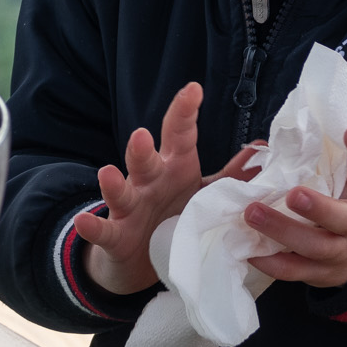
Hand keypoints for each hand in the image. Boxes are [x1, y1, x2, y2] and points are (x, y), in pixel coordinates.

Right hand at [72, 85, 252, 293]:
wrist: (140, 257)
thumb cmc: (175, 215)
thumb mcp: (203, 192)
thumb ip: (230, 175)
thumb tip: (263, 151)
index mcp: (175, 168)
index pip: (179, 136)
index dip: (183, 112)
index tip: (193, 90)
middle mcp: (149, 182)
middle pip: (145, 161)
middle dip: (142, 149)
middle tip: (143, 135)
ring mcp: (129, 208)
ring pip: (122, 192)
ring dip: (115, 184)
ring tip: (109, 172)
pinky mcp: (116, 236)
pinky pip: (104, 231)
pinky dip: (93, 227)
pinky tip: (82, 221)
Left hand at [243, 123, 346, 287]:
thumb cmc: (344, 203)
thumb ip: (327, 154)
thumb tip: (284, 132)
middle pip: (342, 219)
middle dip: (317, 208)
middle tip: (291, 194)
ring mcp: (340, 254)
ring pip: (314, 248)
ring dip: (282, 232)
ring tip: (251, 214)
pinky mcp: (321, 275)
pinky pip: (294, 272)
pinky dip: (270, 262)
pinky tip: (248, 249)